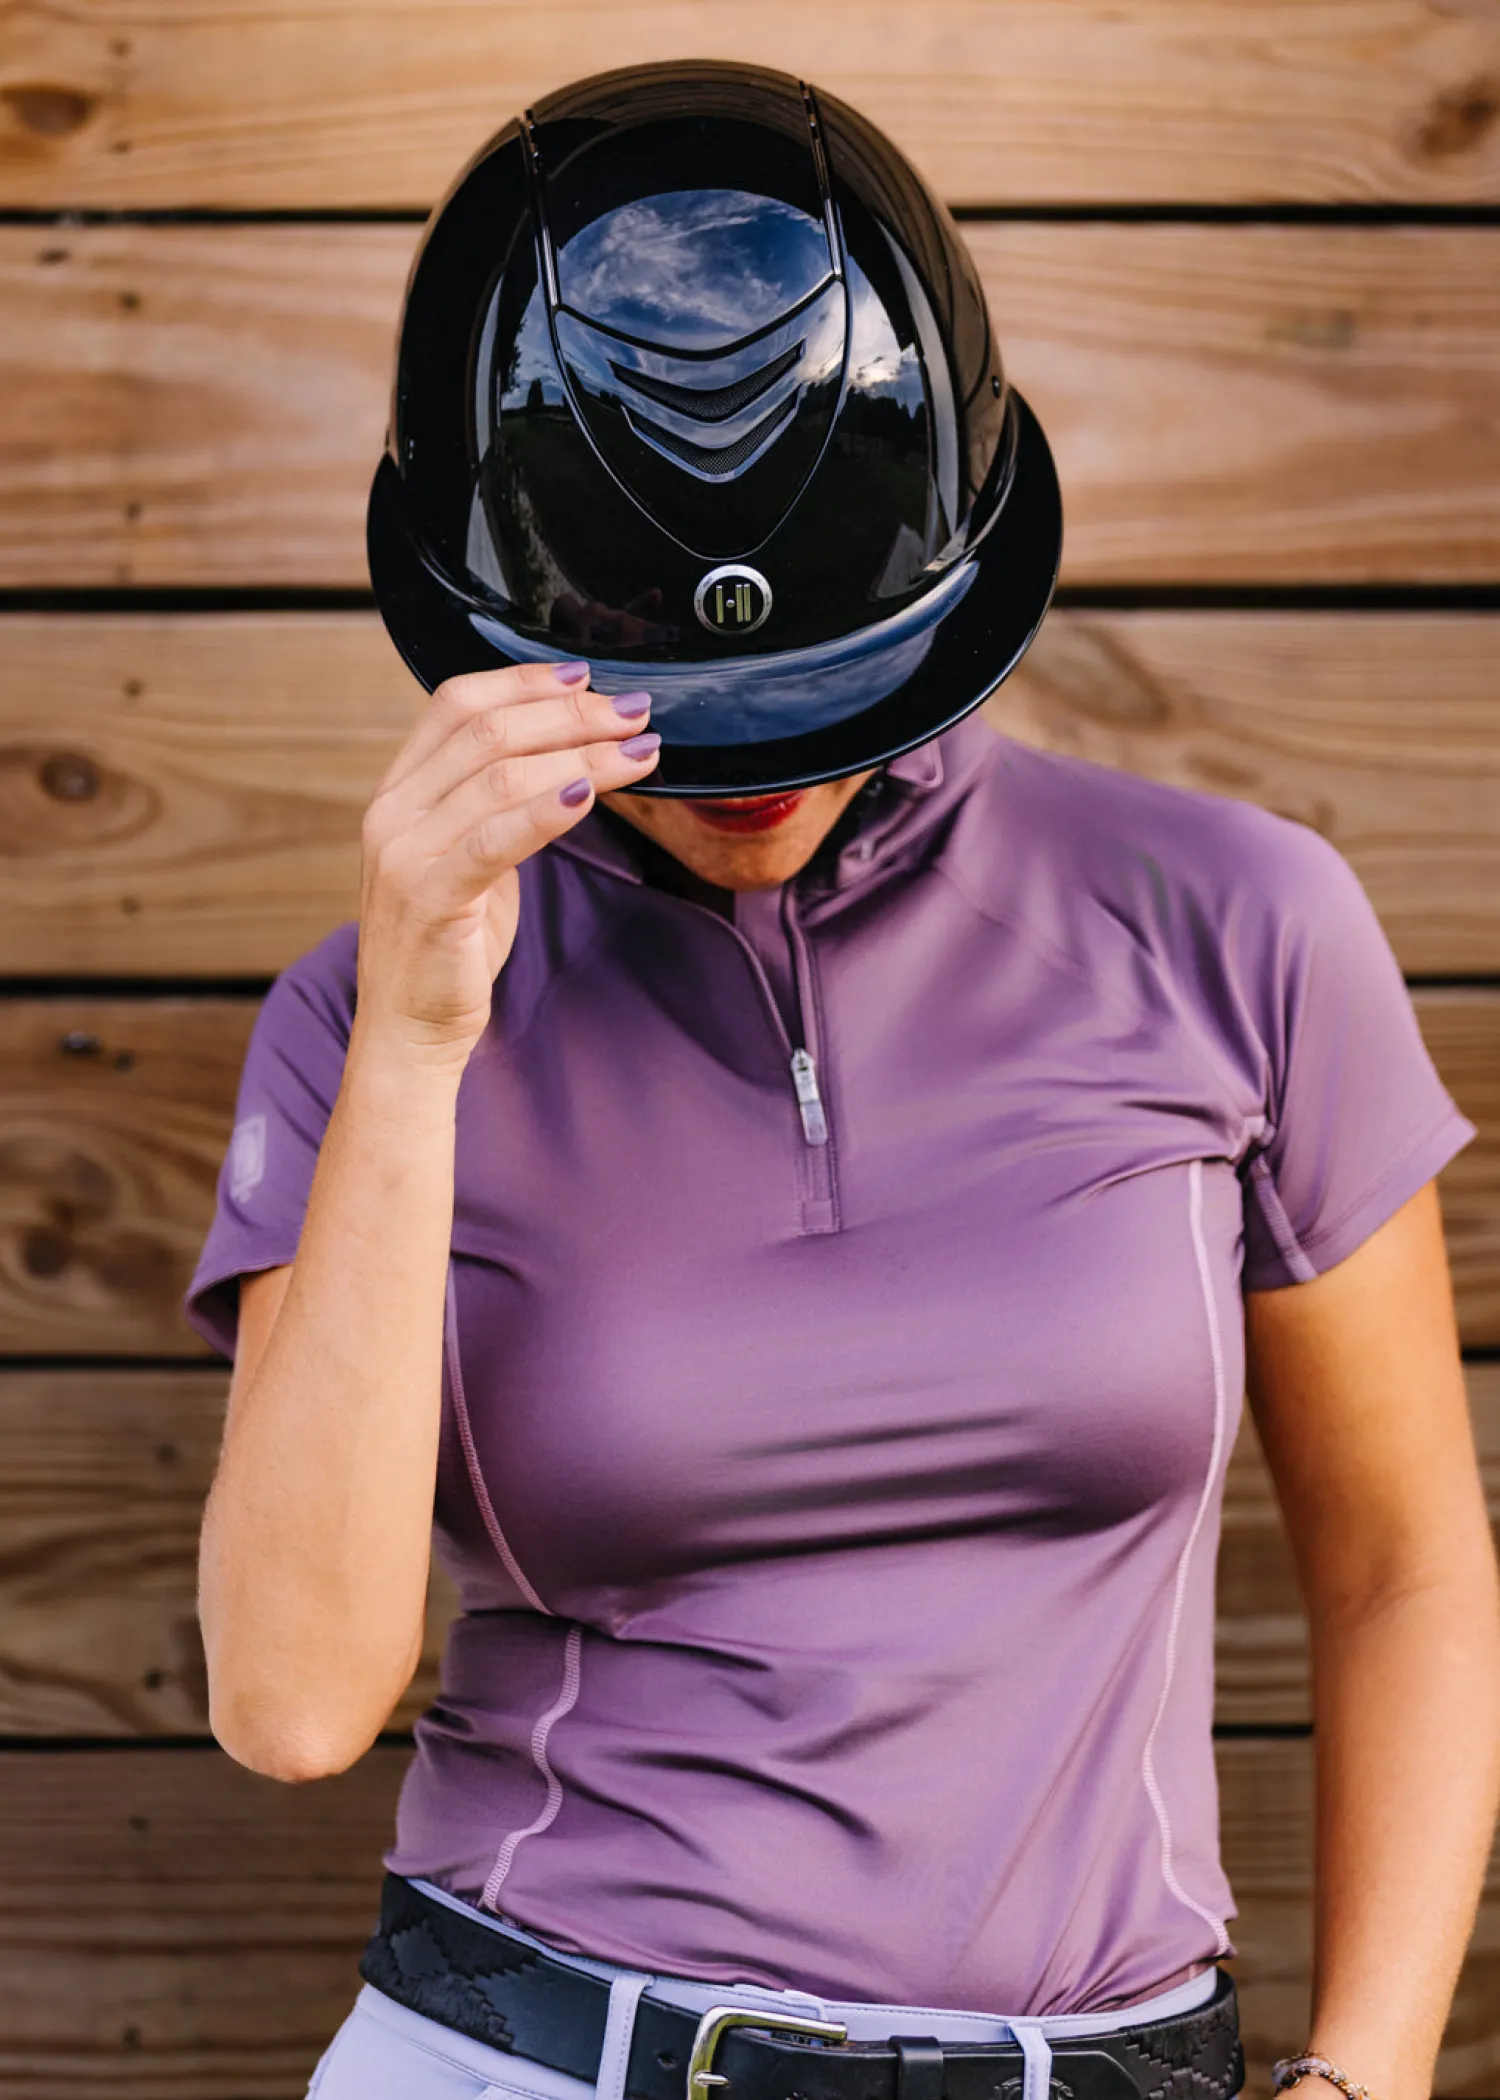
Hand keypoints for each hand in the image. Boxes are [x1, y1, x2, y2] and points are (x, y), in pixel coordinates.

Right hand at [352, 662, 657, 1066]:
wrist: (408, 1029)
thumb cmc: (447, 945)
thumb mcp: (468, 856)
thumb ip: (496, 805)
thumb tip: (569, 758)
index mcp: (398, 790)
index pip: (456, 703)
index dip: (524, 681)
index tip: (586, 677)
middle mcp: (392, 811)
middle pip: (487, 730)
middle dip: (571, 715)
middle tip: (632, 713)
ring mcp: (404, 853)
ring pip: (499, 775)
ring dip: (582, 755)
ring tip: (638, 751)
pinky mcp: (429, 897)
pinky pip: (496, 837)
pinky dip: (547, 808)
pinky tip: (590, 793)